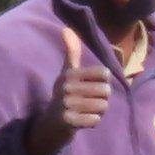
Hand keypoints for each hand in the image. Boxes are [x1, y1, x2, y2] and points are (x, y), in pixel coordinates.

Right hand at [25, 22, 114, 154]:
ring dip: (98, 112)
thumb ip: (71, 53)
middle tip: (88, 103)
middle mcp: (67, 87)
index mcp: (70, 74)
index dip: (103, 83)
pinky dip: (92, 122)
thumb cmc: (64, 97)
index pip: (105, 74)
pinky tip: (82, 121)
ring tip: (85, 112)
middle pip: (106, 91)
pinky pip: (95, 120)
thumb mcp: (66, 74)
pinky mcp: (69, 121)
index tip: (91, 88)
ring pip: (103, 106)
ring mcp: (67, 104)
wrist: (49, 125)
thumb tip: (66, 28)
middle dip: (102, 99)